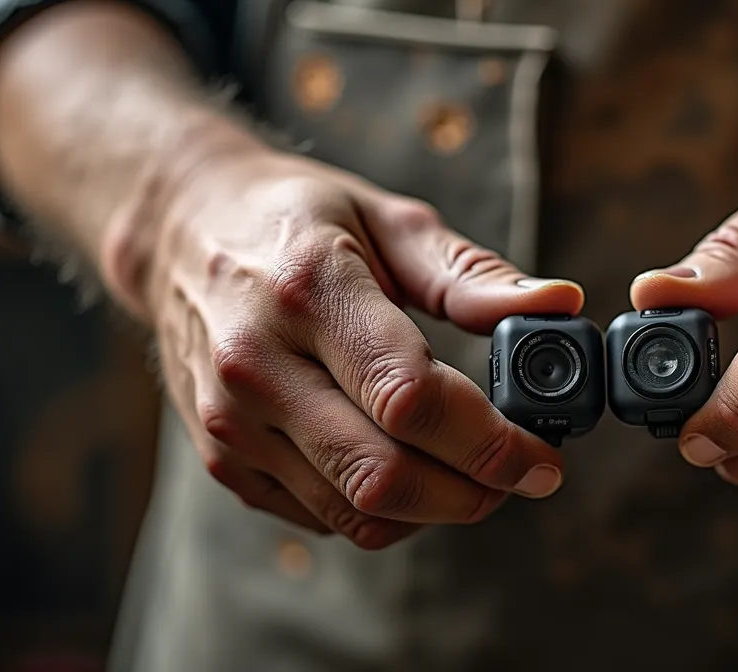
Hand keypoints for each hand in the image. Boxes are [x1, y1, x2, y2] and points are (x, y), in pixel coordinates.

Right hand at [111, 146, 582, 547]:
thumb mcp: (388, 221)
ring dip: (436, 510)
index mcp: (308, 289)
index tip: (544, 456)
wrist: (178, 234)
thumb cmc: (296, 220)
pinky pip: (323, 516)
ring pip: (355, 510)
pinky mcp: (222, 458)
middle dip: (475, 491)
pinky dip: (384, 511)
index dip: (490, 442)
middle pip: (384, 471)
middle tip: (522, 475)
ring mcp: (231, 421)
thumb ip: (471, 274)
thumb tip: (559, 304)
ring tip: (475, 475)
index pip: (409, 396)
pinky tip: (411, 468)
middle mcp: (256, 364)